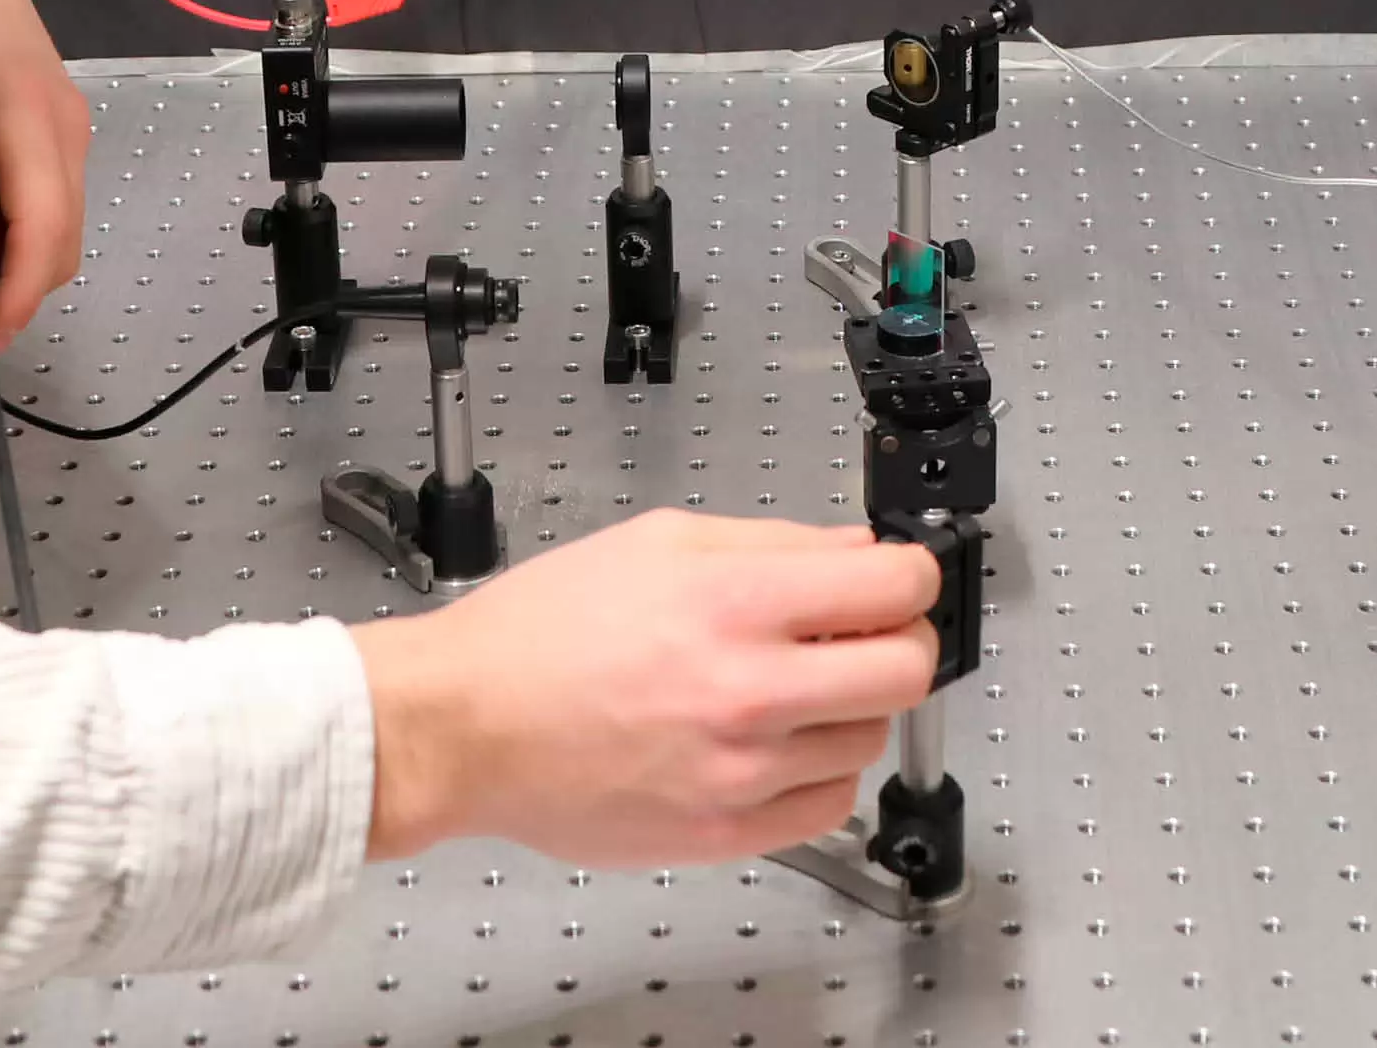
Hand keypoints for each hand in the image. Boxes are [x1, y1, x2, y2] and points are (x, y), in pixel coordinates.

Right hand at [349, 511, 940, 865]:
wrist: (466, 725)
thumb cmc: (538, 633)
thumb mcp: (657, 542)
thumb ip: (771, 543)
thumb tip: (853, 549)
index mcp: (733, 602)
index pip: (893, 586)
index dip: (911, 573)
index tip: (899, 576)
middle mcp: (750, 691)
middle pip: (908, 670)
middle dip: (899, 641)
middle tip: (862, 632)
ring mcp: (744, 772)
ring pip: (870, 738)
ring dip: (849, 707)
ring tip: (786, 686)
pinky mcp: (729, 834)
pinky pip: (829, 803)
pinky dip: (818, 770)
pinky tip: (770, 741)